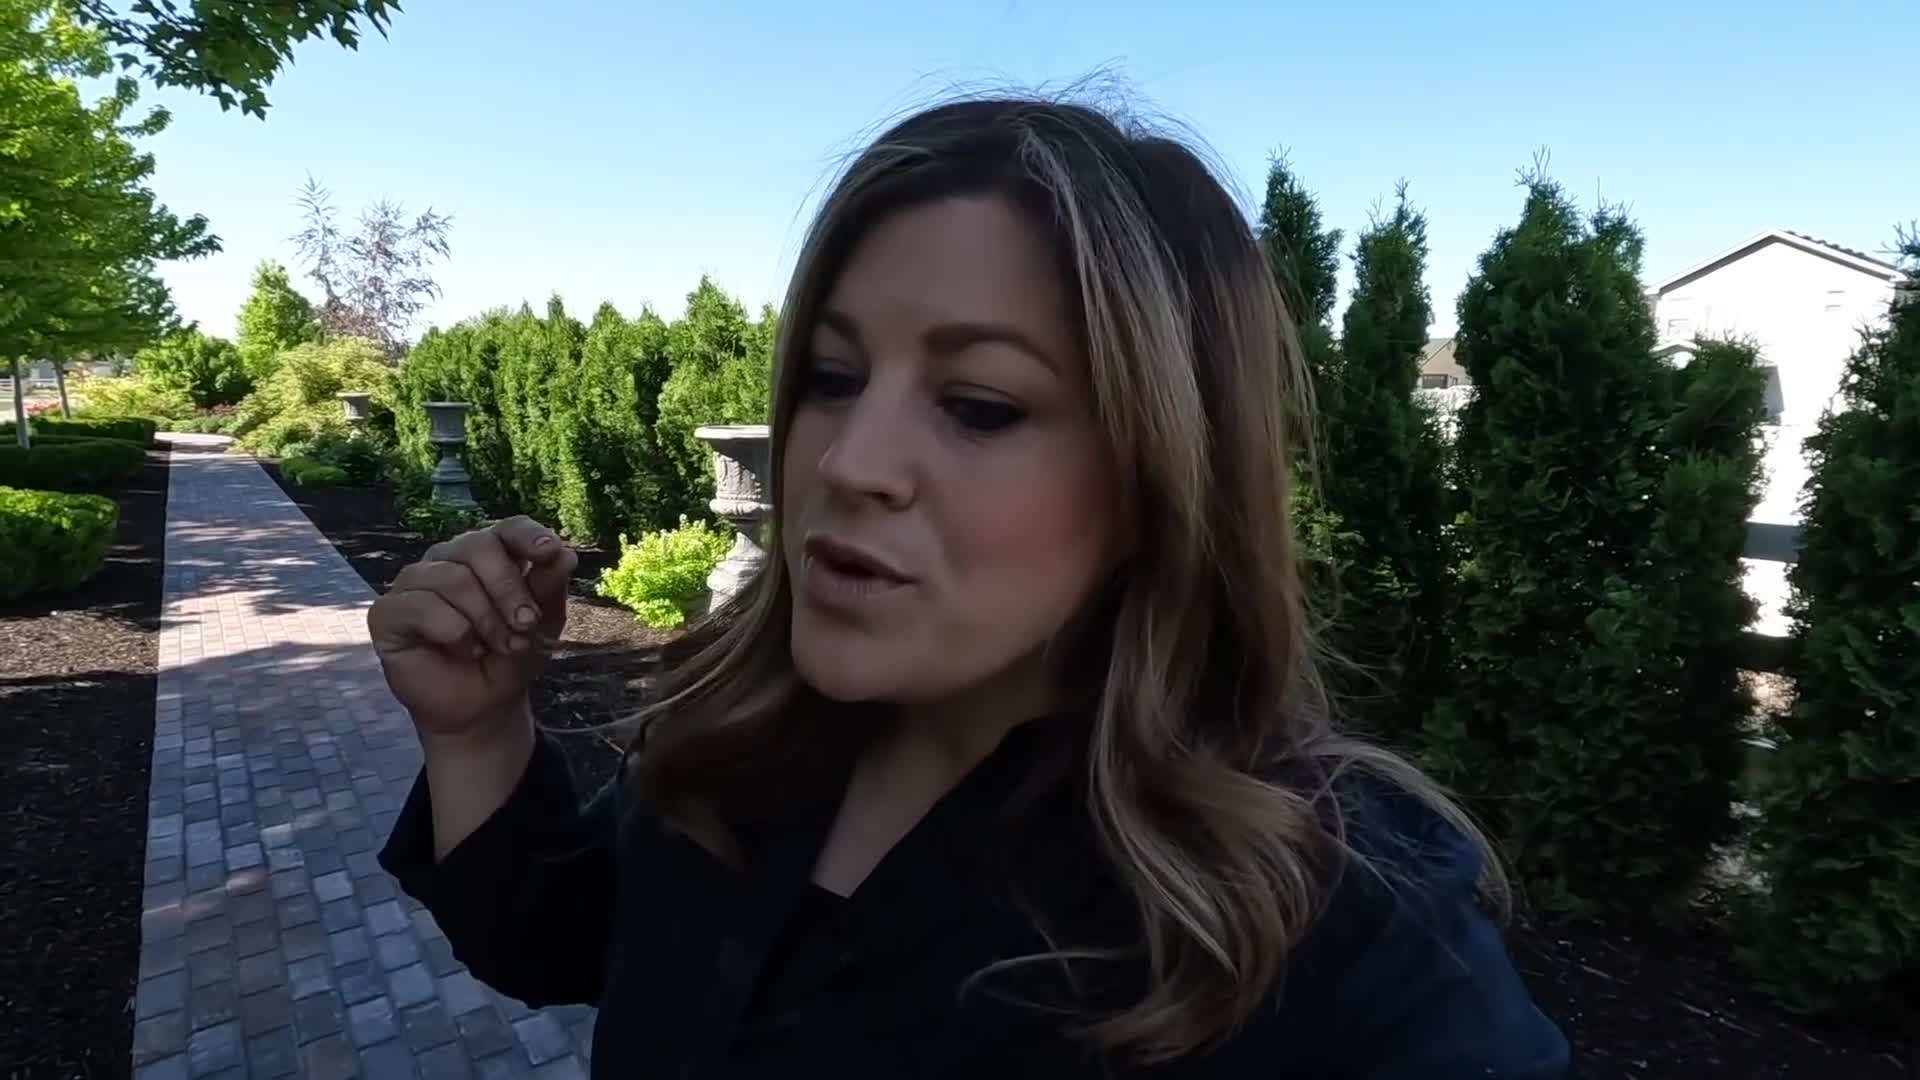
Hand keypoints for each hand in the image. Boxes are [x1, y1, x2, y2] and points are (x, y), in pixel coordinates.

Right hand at [368, 515, 577, 742]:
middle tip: (525, 626)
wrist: (482, 706)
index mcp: (487, 554)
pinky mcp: (388, 611)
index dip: (528, 535)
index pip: (506, 528)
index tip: (549, 552)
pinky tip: (462, 650)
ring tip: (497, 646)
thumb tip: (563, 554)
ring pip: (453, 578)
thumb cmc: (509, 657)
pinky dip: (453, 632)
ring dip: (485, 619)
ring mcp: (414, 582)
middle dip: (508, 588)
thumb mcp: (542, 624)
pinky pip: (422, 606)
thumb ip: (548, 588)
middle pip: (478, 546)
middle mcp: (447, 559)